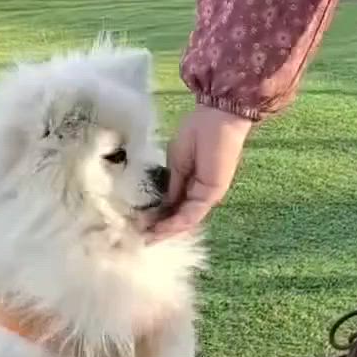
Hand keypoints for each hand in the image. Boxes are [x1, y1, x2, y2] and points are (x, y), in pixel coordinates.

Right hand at [148, 105, 253, 239]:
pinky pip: (192, 214)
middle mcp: (200, 193)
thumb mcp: (176, 163)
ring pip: (186, 220)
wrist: (216, 119)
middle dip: (161, 229)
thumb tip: (163, 205)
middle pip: (180, 218)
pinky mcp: (212, 193)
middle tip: (140, 237)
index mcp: (192, 184)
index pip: (175, 207)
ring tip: (147, 238)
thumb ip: (171, 185)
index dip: (159, 217)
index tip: (140, 224)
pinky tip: (161, 229)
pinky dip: (176, 223)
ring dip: (166, 231)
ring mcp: (207, 195)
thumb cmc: (197, 132)